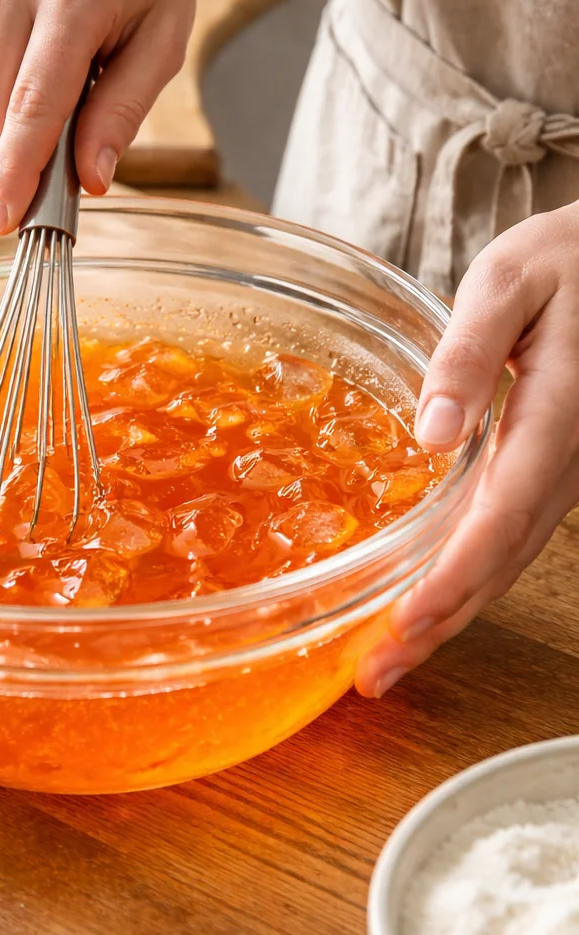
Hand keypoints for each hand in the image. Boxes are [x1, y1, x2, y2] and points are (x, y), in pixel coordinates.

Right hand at [0, 0, 201, 233]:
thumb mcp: (164, 42)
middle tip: (44, 197)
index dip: (17, 171)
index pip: (33, 103)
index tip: (4, 222)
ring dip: (10, 126)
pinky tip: (36, 61)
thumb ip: (123, 111)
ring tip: (64, 95)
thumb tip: (90, 180)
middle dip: (12, 164)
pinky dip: (0, 89)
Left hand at [357, 203, 578, 697]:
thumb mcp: (509, 282)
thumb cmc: (562, 261)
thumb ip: (471, 352)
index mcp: (558, 414)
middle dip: (441, 622)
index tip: (404, 622)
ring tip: (388, 660)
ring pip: (511, 559)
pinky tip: (427, 603)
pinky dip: (468, 580)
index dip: (454, 576)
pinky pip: (512, 537)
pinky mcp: (550, 470)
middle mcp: (567, 460)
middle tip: (375, 674)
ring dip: (451, 613)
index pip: (503, 514)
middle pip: (504, 558)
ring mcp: (564, 471)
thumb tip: (432, 431)